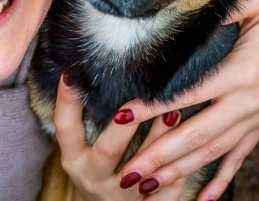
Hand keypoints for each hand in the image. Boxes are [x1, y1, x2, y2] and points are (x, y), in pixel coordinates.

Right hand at [53, 76, 185, 200]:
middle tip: (138, 99)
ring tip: (175, 113)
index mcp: (74, 159)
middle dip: (125, 125)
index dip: (66, 102)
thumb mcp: (79, 149)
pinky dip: (179, 173)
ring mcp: (119, 196)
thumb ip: (83, 121)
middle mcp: (93, 177)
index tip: (70, 73)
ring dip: (161, 140)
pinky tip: (193, 150)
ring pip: (144, 170)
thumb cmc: (92, 168)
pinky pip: (166, 193)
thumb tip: (89, 70)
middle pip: (108, 149)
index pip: (65, 128)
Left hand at [116, 0, 258, 199]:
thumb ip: (217, 10)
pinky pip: (241, 156)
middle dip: (160, 155)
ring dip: (180, 171)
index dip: (153, 107)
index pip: (187, 94)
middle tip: (129, 172)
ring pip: (214, 151)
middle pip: (197, 135)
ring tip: (149, 186)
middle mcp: (248, 100)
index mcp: (241, 70)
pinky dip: (222, 179)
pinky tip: (204, 199)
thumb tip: (181, 17)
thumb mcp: (252, 0)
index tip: (122, 117)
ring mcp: (258, 116)